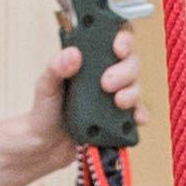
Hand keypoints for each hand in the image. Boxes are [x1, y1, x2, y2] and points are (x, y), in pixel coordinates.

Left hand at [27, 12, 143, 147]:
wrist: (45, 147)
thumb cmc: (45, 111)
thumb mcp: (45, 86)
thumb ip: (55, 68)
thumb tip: (74, 54)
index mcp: (90, 60)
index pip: (115, 39)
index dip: (124, 38)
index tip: (118, 47)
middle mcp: (107, 75)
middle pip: (131, 62)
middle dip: (125, 70)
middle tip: (107, 83)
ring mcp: (114, 98)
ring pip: (136, 86)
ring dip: (132, 92)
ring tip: (118, 102)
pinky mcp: (120, 121)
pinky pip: (138, 114)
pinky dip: (140, 114)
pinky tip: (135, 118)